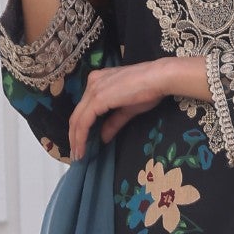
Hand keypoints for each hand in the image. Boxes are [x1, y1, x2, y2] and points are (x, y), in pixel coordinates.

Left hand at [67, 55, 209, 159]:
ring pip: (77, 119)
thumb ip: (113, 122)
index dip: (79, 128)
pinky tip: (82, 148)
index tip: (80, 145)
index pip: (83, 109)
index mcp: (98, 82)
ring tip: (78, 155)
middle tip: (76, 155)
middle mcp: (92, 83)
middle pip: (77, 114)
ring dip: (76, 139)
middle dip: (74, 136)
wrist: (159, 78)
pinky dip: (81, 137)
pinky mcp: (98, 99)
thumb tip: (103, 138)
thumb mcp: (127, 109)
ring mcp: (93, 90)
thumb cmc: (148, 90)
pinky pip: (84, 121)